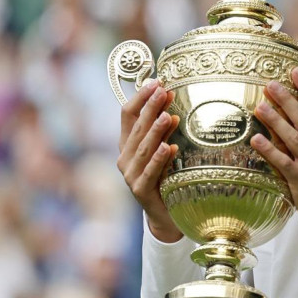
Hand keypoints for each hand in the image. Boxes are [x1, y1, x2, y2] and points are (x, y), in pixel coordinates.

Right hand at [117, 81, 182, 241]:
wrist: (167, 215)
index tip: (156, 81)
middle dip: (150, 108)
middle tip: (163, 91)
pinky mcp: (141, 191)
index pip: (127, 114)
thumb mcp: (164, 150)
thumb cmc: (167, 178)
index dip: (140, 97)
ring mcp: (131, 175)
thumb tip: (172, 100)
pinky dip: (159, 160)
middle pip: (136, 128)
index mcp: (128, 143)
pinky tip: (169, 148)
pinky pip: (150, 173)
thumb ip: (164, 129)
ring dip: (155, 131)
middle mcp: (125, 157)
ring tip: (168, 116)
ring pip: (142, 149)